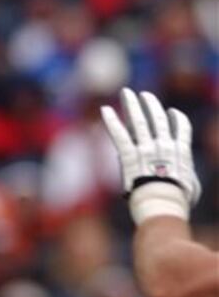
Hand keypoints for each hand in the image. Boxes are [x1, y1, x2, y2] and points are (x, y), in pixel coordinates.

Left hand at [100, 88, 200, 205]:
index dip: (176, 118)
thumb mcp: (191, 186)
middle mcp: (164, 145)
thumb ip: (187, 177)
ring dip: (132, 104)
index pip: (181, 127)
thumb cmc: (177, 201)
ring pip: (139, 121)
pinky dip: (111, 120)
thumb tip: (186, 182)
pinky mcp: (129, 155)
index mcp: (181, 151)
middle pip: (157, 119)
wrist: (162, 204)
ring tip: (126, 93)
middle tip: (143, 95)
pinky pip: (119, 134)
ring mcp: (146, 148)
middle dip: (150, 104)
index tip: (170, 111)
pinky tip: (104, 109)